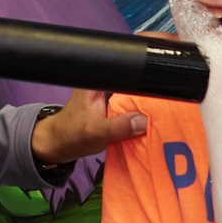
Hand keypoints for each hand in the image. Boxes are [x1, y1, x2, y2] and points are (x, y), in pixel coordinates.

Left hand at [31, 88, 148, 164]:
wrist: (60, 145)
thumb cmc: (71, 134)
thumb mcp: (95, 131)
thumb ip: (118, 126)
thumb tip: (143, 121)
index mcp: (100, 81)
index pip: (129, 77)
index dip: (144, 86)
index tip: (159, 100)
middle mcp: (107, 86)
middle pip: (135, 88)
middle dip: (148, 100)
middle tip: (161, 112)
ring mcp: (111, 98)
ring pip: (136, 100)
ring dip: (144, 110)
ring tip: (157, 118)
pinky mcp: (114, 109)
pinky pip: (132, 111)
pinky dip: (139, 119)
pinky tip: (147, 125)